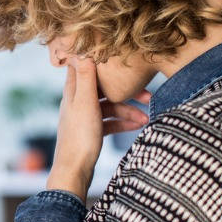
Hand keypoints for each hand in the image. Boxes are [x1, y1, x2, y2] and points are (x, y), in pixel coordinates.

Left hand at [46, 57, 150, 199]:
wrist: (74, 171)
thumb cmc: (79, 137)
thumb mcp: (85, 103)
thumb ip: (86, 78)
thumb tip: (83, 50)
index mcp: (74, 91)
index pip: (85, 66)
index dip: (100, 59)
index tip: (117, 54)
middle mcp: (78, 101)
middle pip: (104, 88)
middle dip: (126, 91)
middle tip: (148, 95)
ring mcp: (85, 116)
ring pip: (110, 106)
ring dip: (128, 111)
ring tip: (146, 119)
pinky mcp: (91, 131)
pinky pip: (110, 121)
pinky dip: (123, 123)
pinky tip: (138, 126)